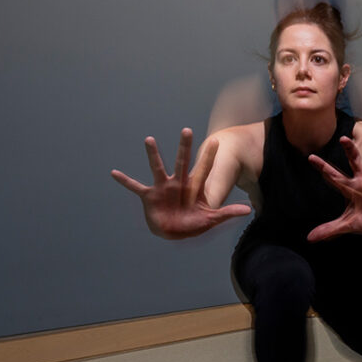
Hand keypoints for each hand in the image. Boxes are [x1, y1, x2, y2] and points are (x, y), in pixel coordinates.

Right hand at [111, 129, 250, 238]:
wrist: (174, 231)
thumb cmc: (193, 223)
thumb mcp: (211, 219)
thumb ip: (228, 212)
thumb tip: (248, 210)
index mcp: (194, 187)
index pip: (204, 169)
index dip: (210, 157)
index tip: (217, 141)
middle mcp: (178, 183)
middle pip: (183, 162)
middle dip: (185, 148)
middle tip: (187, 130)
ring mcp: (163, 188)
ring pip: (158, 168)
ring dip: (154, 155)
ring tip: (149, 140)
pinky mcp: (150, 196)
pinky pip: (136, 187)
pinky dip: (125, 181)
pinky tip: (114, 173)